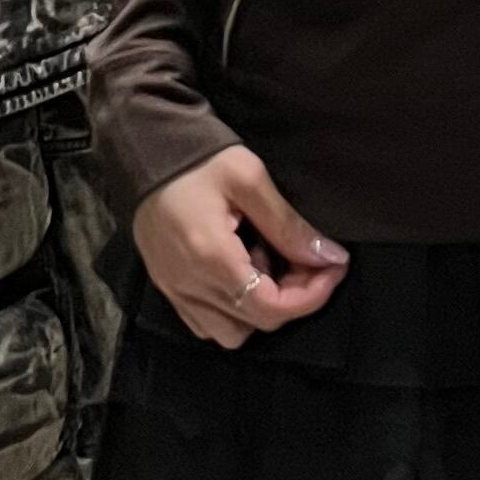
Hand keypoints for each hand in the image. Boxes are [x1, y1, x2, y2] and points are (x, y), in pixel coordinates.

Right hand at [131, 145, 349, 349]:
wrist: (143, 147)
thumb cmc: (199, 157)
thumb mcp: (249, 178)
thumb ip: (288, 224)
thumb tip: (329, 257)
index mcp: (212, 259)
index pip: (271, 308)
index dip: (312, 296)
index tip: (335, 267)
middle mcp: (189, 286)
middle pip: (255, 323)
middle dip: (294, 298)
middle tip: (310, 260)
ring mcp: (173, 290)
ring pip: (230, 332)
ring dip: (260, 308)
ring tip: (267, 263)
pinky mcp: (166, 286)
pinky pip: (204, 322)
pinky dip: (232, 310)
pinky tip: (241, 269)